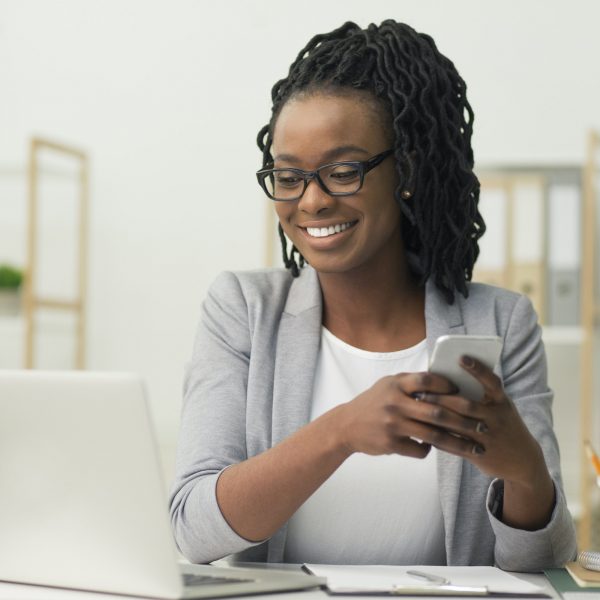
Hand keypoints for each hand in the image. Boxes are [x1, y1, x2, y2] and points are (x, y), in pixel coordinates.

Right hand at [333, 371, 481, 458]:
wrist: (346, 426)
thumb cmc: (373, 402)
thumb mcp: (388, 385)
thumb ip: (411, 382)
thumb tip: (444, 381)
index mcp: (396, 385)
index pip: (426, 381)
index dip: (447, 386)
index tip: (463, 392)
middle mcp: (394, 403)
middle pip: (436, 412)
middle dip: (464, 421)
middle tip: (483, 426)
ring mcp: (392, 425)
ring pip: (433, 436)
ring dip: (457, 443)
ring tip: (475, 447)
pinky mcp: (391, 444)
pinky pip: (419, 449)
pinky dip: (429, 449)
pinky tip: (435, 447)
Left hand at [416, 355, 547, 486]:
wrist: (524, 461)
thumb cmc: (504, 425)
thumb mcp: (500, 408)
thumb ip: (482, 396)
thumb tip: (447, 381)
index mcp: (502, 402)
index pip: (492, 382)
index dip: (478, 369)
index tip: (461, 357)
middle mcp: (497, 418)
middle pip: (466, 405)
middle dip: (441, 398)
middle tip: (421, 392)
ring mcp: (489, 437)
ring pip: (458, 425)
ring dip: (436, 416)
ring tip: (419, 408)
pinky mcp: (480, 455)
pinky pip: (455, 444)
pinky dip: (439, 436)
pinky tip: (425, 429)